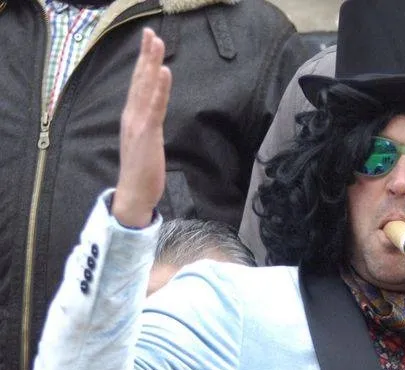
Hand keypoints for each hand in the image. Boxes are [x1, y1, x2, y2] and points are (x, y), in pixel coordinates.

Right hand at [113, 28, 171, 227]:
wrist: (134, 194)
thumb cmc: (142, 170)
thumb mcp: (146, 142)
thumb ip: (148, 125)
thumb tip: (154, 116)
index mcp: (132, 117)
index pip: (138, 84)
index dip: (143, 62)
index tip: (148, 42)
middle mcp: (132, 116)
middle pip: (139, 80)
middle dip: (146, 55)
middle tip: (150, 32)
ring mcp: (138, 123)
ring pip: (145, 87)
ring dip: (151, 63)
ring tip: (157, 43)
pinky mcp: (147, 133)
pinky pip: (155, 106)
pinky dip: (159, 88)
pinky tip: (164, 72)